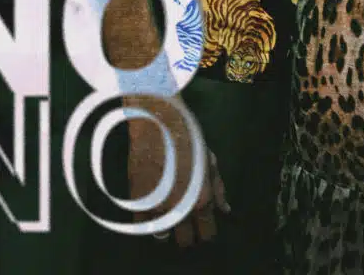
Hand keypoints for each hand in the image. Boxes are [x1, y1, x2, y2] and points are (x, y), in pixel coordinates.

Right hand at [128, 96, 230, 245]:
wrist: (158, 123)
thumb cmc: (187, 138)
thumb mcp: (209, 160)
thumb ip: (218, 189)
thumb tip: (225, 210)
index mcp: (202, 199)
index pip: (207, 234)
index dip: (206, 231)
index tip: (203, 226)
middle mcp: (181, 209)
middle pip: (185, 241)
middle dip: (187, 233)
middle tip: (186, 221)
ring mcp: (157, 208)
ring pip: (163, 237)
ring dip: (167, 228)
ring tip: (168, 211)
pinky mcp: (137, 202)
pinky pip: (143, 225)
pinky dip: (148, 220)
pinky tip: (153, 206)